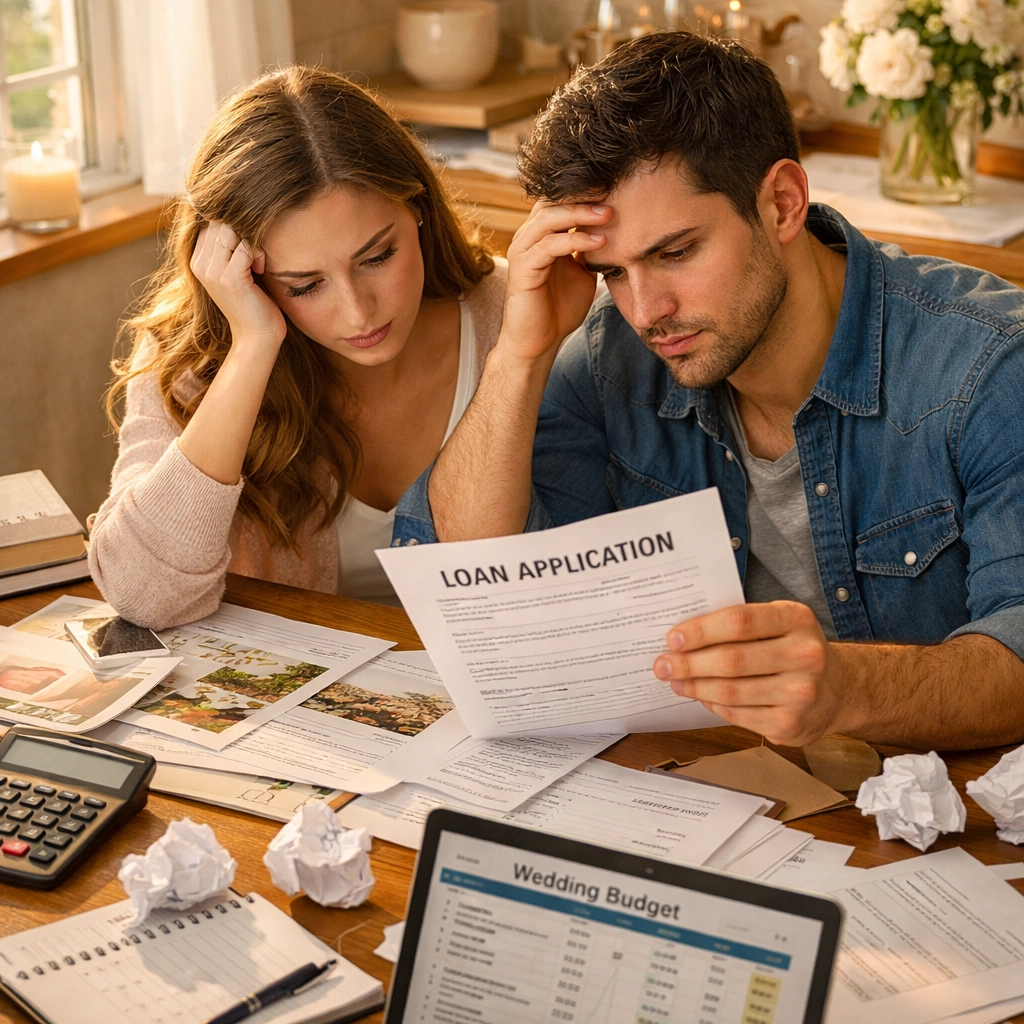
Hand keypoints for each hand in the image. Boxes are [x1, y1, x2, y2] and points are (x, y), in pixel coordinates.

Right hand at [189, 221, 285, 350]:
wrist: (257, 336)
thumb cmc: (253, 302)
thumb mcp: (237, 270)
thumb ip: (230, 247)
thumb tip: (236, 214)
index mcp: (197, 260)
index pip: (211, 222)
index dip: (234, 228)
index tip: (248, 251)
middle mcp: (199, 264)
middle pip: (220, 222)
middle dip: (244, 232)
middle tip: (256, 257)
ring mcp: (212, 271)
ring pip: (231, 230)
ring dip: (252, 241)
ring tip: (258, 263)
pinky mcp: (229, 278)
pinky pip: (246, 246)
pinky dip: (258, 254)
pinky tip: (261, 270)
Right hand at [499, 202, 611, 365]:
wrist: (539, 343)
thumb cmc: (559, 310)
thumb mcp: (583, 273)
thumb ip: (591, 250)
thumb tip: (618, 233)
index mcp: (542, 235)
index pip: (560, 199)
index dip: (586, 190)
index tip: (617, 186)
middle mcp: (528, 237)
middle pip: (553, 200)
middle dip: (584, 193)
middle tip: (614, 189)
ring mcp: (523, 251)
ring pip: (549, 218)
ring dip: (581, 213)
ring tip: (609, 214)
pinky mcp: (522, 270)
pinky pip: (549, 245)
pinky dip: (575, 240)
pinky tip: (599, 242)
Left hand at [653, 602, 848, 745]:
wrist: (841, 690)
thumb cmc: (796, 649)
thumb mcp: (780, 622)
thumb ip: (741, 624)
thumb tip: (684, 637)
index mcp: (796, 619)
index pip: (739, 621)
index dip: (701, 630)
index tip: (673, 638)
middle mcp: (804, 655)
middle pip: (731, 660)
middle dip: (688, 663)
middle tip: (663, 664)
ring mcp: (800, 693)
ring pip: (730, 691)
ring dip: (694, 686)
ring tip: (675, 680)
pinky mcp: (790, 724)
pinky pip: (737, 714)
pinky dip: (712, 704)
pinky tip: (701, 696)